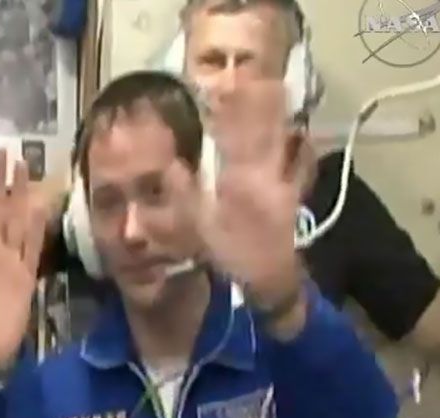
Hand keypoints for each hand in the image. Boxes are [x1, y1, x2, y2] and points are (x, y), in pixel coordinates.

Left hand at [0, 149, 49, 373]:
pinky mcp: (26, 278)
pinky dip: (35, 229)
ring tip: (23, 165)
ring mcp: (12, 262)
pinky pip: (31, 249)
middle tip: (5, 149)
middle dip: (1, 179)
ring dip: (20, 194)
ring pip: (17, 221)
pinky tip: (40, 207)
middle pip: (0, 208)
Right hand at [190, 79, 306, 309]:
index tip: (227, 86)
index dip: (233, 110)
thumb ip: (184, 194)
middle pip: (266, 133)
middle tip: (258, 79)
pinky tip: (300, 137)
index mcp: (240, 183)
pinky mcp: (295, 195)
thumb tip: (170, 162)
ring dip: (280, 120)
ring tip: (277, 96)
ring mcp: (285, 185)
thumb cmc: (232, 257)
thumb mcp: (198, 229)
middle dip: (262, 106)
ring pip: (285, 144)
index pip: (236, 137)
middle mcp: (266, 177)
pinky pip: (301, 166)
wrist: (272, 283)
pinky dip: (301, 149)